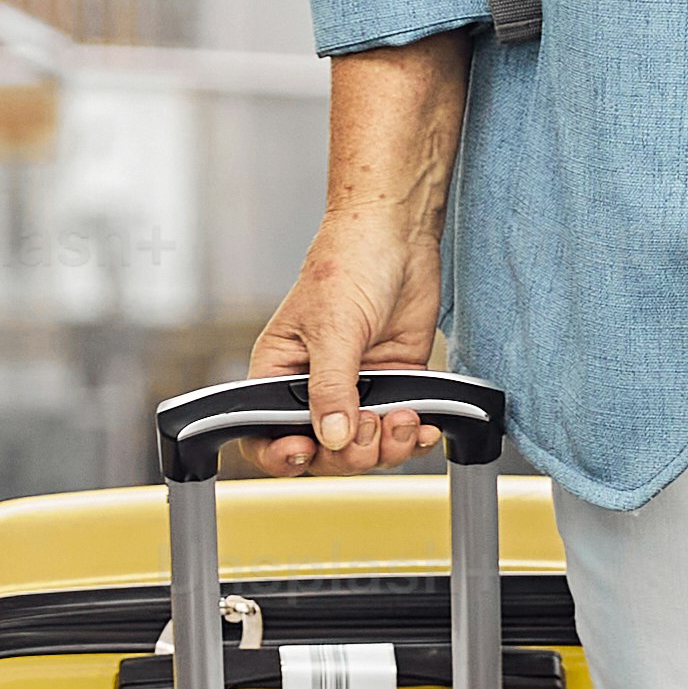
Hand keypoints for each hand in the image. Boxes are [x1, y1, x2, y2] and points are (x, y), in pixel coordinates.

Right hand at [242, 38, 466, 473]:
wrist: (399, 233)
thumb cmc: (349, 262)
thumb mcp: (334, 328)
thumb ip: (331, 388)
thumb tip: (333, 439)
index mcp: (279, 373)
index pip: (264, 432)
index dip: (280, 455)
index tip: (306, 453)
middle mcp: (315, 387)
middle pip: (323, 452)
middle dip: (351, 452)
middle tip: (371, 429)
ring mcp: (357, 389)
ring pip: (365, 448)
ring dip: (386, 446)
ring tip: (403, 419)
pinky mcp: (394, 383)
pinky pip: (399, 428)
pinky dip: (412, 435)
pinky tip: (424, 426)